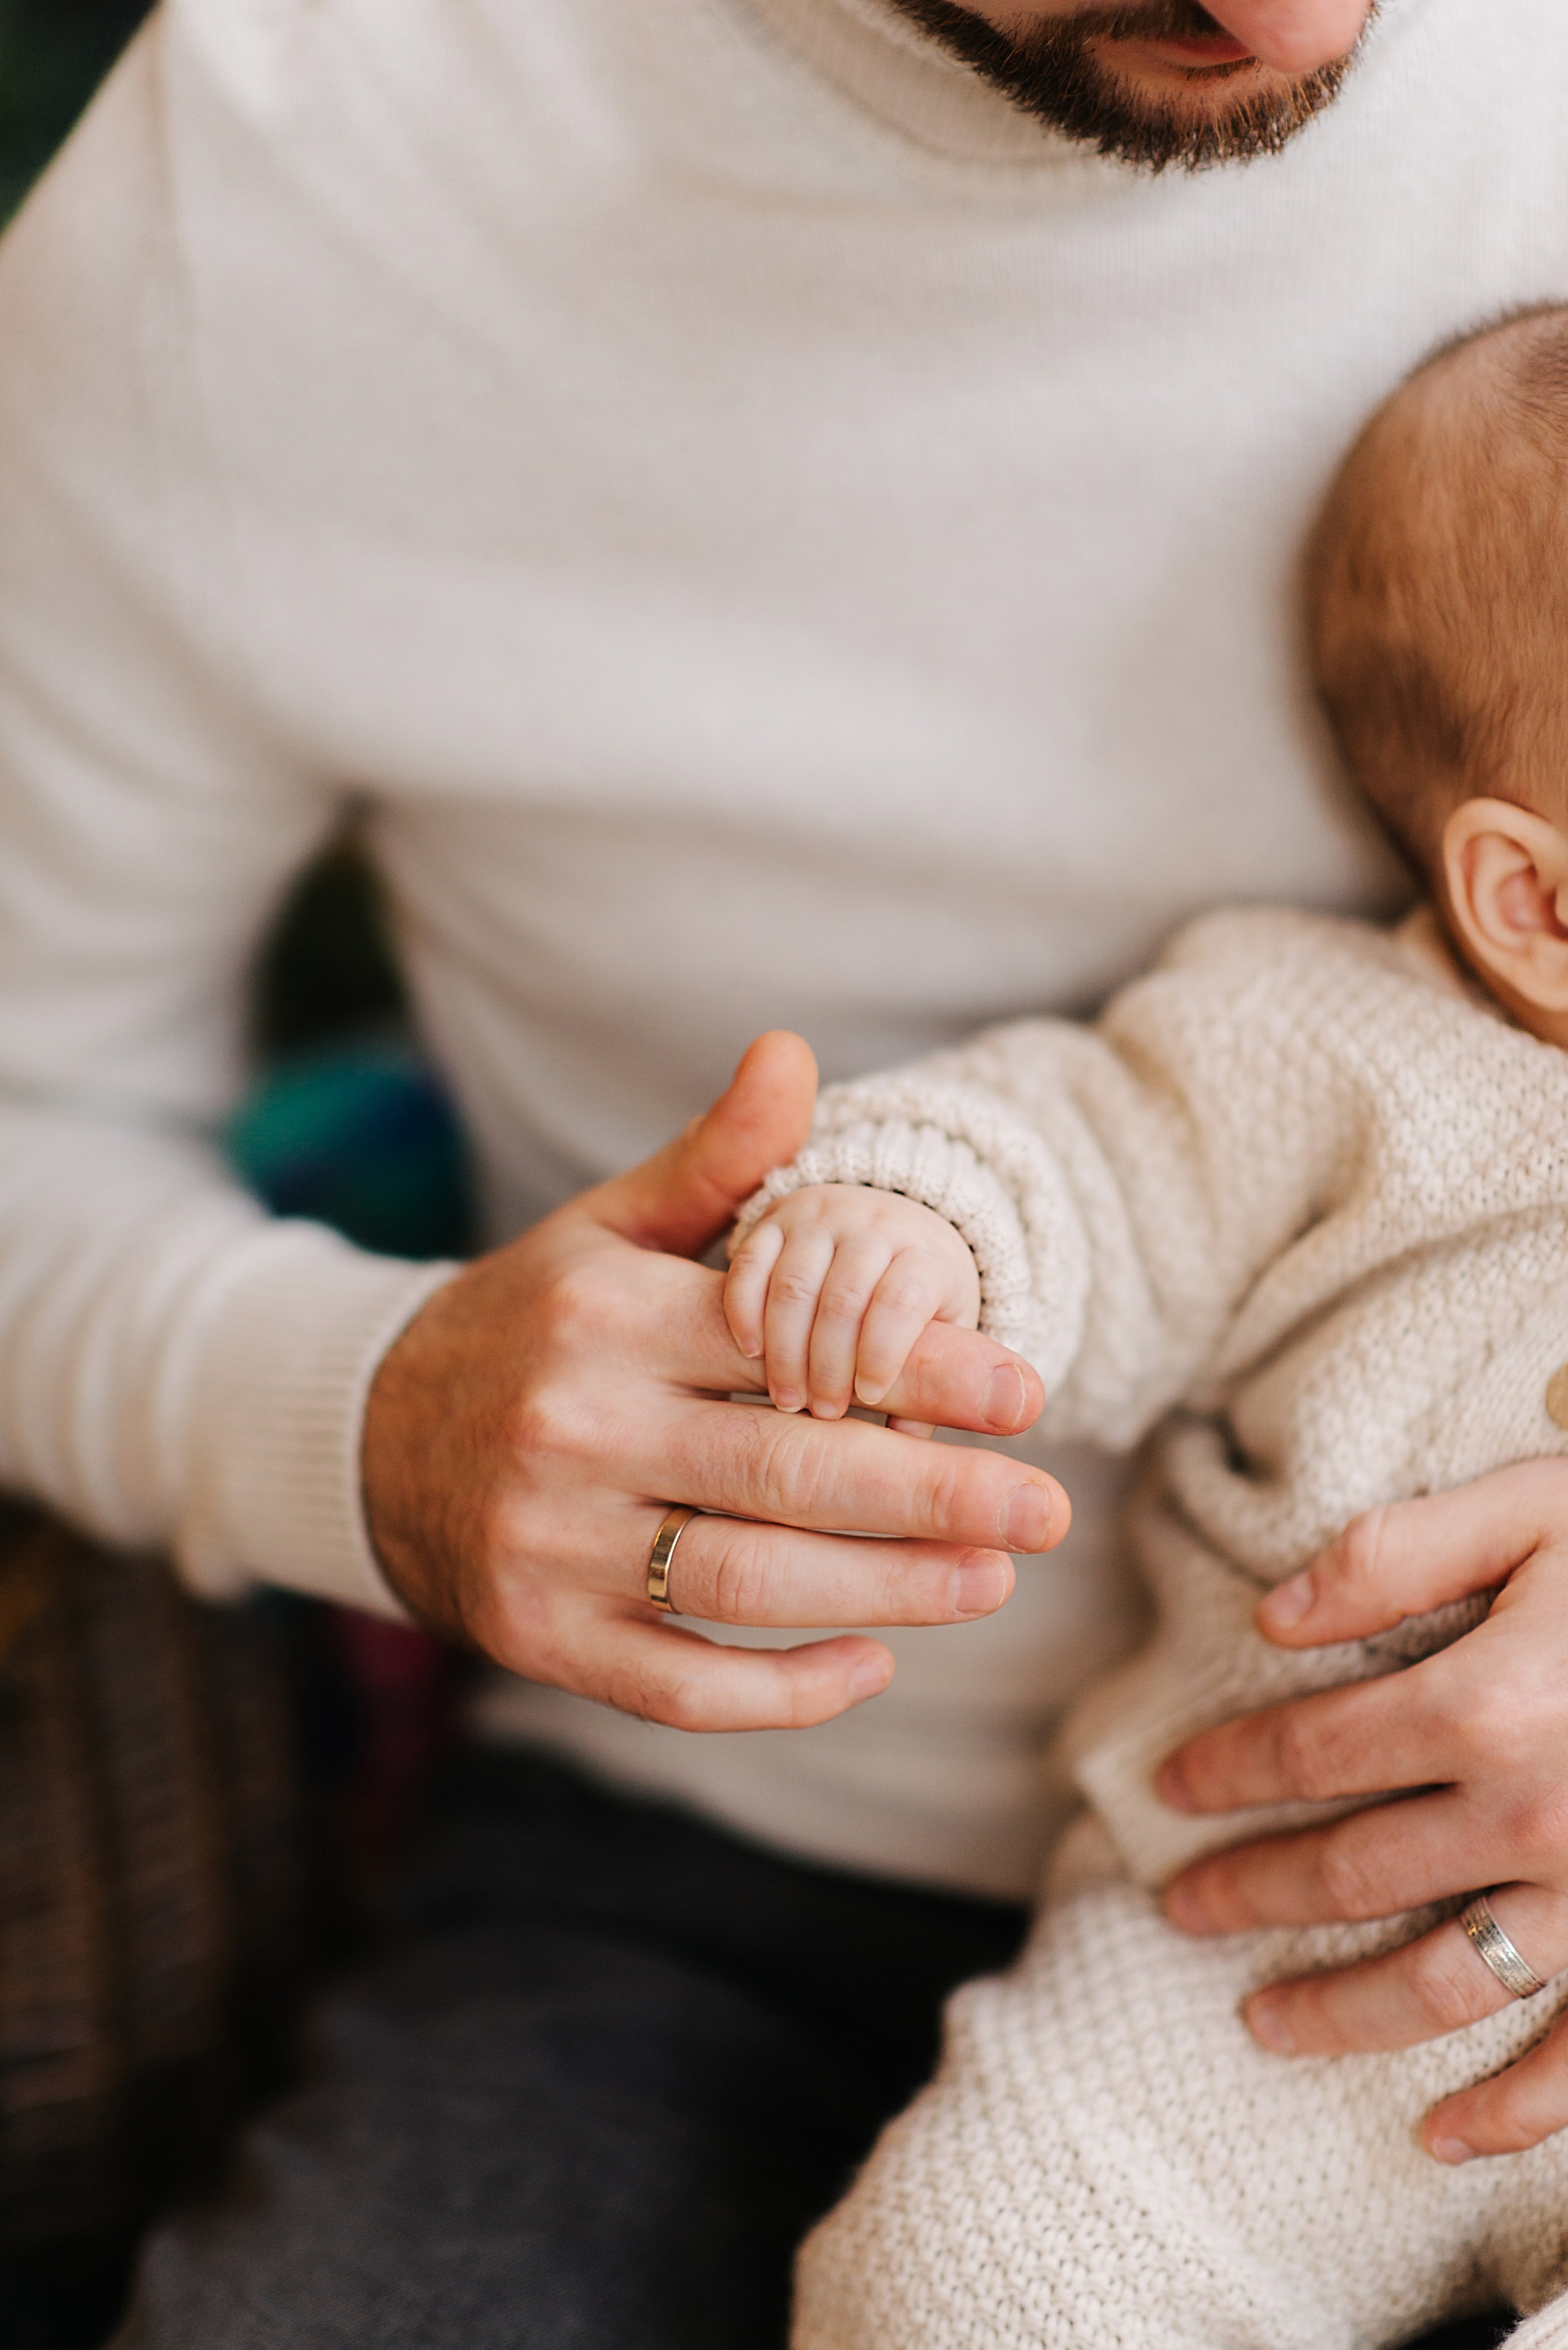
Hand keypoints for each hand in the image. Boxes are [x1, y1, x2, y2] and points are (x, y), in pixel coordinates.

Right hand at [363, 1032, 1064, 1734]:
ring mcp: (551, 1545)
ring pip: (746, 1586)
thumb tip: (796, 1053)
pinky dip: (782, 1692)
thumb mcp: (606, 1227)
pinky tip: (872, 1664)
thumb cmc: (532, 1322)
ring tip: (994, 1579)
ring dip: (885, 1591)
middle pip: (785, 1475)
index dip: (914, 1368)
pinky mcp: (540, 1638)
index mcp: (604, 1316)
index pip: (786, 1341)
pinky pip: (679, 1687)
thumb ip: (715, 1157)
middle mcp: (573, 1430)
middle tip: (1047, 1511)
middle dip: (935, 1497)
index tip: (1024, 1392)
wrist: (369, 1436)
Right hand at [724, 1186, 980, 1430]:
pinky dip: (744, 1311)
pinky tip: (750, 1352)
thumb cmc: (920, 1296)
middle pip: (844, 1297)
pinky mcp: (775, 1221)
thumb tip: (913, 1453)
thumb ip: (931, 1386)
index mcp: (924, 1256)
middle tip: (821, 1413)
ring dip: (785, 1349)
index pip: (901, 1300)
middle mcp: (872, 1229)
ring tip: (786, 1399)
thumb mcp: (943, 1330)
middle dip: (828, 1364)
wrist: (895, 1223)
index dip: (882, 1352)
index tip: (869, 1396)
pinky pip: (750, 1262)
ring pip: (794, 1283)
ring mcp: (821, 1221)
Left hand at [1157, 1462, 1567, 2162]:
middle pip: (1350, 1873)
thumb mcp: (1532, 1510)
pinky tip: (1440, 2134)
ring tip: (1263, 2022)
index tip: (1169, 1787)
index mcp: (1489, 1703)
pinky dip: (1510, 2112)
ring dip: (1339, 2011)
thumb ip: (1397, 1553)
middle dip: (1250, 1891)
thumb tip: (1271, 1616)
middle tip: (1183, 1907)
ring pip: (1437, 1982)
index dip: (1227, 1771)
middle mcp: (1535, 1817)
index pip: (1309, 1752)